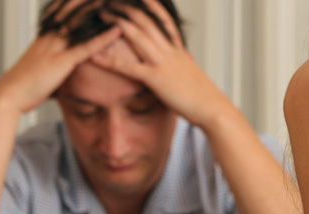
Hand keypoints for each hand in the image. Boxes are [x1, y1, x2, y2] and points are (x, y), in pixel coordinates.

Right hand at [0, 0, 121, 113]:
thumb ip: (54, 63)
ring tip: (116, 3)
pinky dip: (103, 39)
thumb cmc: (25, 86)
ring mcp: (56, 47)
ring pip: (80, 24)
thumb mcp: (41, 68)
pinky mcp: (61, 61)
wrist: (9, 96)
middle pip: (73, 12)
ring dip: (99, 13)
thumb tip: (62, 69)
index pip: (64, 12)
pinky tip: (117, 31)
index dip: (77, 3)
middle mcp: (51, 36)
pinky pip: (86, 47)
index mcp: (46, 36)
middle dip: (89, 2)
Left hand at [91, 0, 231, 128]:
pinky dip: (110, 60)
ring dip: (117, 23)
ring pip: (137, 35)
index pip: (164, 20)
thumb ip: (186, 60)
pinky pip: (128, 67)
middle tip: (111, 2)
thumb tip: (186, 54)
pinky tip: (95, 56)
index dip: (151, 5)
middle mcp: (170, 51)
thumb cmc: (205, 96)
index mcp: (178, 50)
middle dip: (128, 8)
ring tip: (102, 15)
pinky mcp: (156, 78)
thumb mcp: (195, 72)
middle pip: (146, 21)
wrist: (213, 108)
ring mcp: (163, 63)